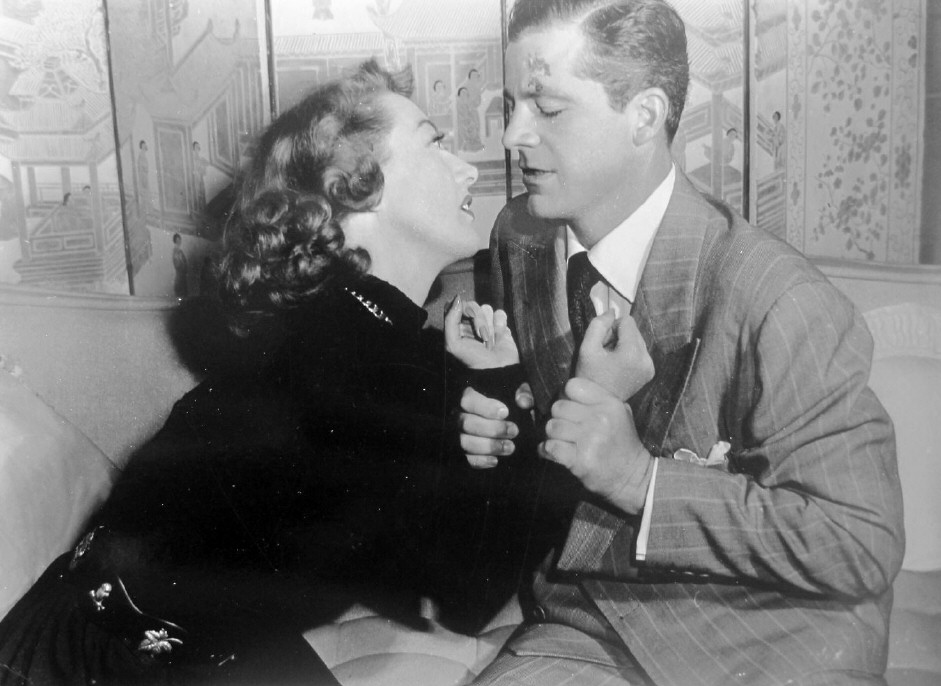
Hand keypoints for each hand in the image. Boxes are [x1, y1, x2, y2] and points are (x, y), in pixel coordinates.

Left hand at [444, 295, 519, 369]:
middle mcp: (470, 323)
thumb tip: (458, 297)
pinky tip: (500, 337)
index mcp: (456, 326)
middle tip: (481, 337)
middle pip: (472, 305)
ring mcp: (486, 323)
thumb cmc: (472, 360)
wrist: (496, 372)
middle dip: (478, 320)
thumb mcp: (453, 343)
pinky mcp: (501, 326)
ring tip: (490, 341)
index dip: (463, 309)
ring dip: (489, 325)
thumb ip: (450, 319)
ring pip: (487, 308)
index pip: (457, 305)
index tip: (467, 320)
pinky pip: (500, 313)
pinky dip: (500, 324)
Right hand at [458, 383, 533, 468]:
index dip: (486, 408)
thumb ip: (524, 393)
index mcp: (468, 398)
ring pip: (465, 442)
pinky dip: (480, 461)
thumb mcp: (517, 395)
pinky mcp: (461, 454)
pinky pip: (466, 459)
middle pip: (466, 423)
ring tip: (510, 447)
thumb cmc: (509, 408)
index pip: (468, 400)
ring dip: (489, 446)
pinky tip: (495, 460)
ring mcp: (457, 436)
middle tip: (513, 431)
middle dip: (492, 429)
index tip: (505, 413)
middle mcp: (458, 416)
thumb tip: (524, 401)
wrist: (507, 427)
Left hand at [540, 377, 652, 513]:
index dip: (567, 396)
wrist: (632, 476)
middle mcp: (600, 418)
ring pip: (552, 426)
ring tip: (563, 441)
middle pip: (558, 406)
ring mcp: (590, 439)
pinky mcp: (580, 460)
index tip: (572, 408)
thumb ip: (596, 399)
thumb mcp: (619, 412)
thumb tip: (564, 392)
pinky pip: (550, 446)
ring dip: (553, 435)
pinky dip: (547, 450)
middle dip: (559, 418)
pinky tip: (554, 452)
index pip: (573, 386)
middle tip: (567, 429)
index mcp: (610, 404)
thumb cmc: (621, 443)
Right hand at [576, 309, 653, 400]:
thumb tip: (611, 311)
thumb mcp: (587, 348)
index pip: (627, 321)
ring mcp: (650, 367)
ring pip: (638, 340)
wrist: (596, 402)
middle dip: (619, 336)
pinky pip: (641, 352)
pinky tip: (618, 366)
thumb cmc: (589, 375)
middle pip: (634, 330)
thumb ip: (598, 325)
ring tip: (611, 360)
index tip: (603, 343)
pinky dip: (629, 354)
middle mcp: (646, 358)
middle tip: (605, 353)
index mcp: (632, 352)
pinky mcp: (650, 372)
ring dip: (624, 345)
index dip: (612, 327)